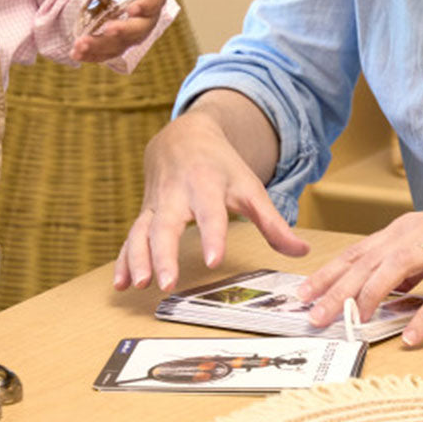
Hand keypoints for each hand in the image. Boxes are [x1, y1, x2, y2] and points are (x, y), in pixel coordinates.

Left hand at [70, 0, 167, 62]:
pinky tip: (77, 54)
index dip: (145, 6)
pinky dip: (92, 55)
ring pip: (121, 45)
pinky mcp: (120, 44)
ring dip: (100, 47)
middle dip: (122, 31)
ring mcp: (134, 35)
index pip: (153, 1)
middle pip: (139, 30)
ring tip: (80, 44)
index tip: (131, 9)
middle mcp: (148, 18)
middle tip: (107, 29)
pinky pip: (108, 53)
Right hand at [113, 106, 308, 291]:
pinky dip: (123, 260)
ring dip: (138, 258)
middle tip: (167, 283)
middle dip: (164, 253)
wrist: (184, 136)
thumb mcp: (249, 186)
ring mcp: (156, 204)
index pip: (210, 212)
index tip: (212, 260)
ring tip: (139, 285)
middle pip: (167, 224)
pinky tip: (120, 284)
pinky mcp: (144, 213)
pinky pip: (129, 237)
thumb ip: (272, 221)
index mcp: (206, 185)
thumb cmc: (220, 166)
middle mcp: (176, 194)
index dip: (211, 235)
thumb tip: (301, 251)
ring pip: (141, 231)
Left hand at [295, 175, 422, 345]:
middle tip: (312, 315)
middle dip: (334, 290)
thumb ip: (411, 264)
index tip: (303, 293)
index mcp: (405, 229)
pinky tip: (411, 336)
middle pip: (365, 263)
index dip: (328, 273)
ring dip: (367, 298)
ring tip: (349, 323)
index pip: (357, 252)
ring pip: (393, 272)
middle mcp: (416, 234)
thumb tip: (387, 291)